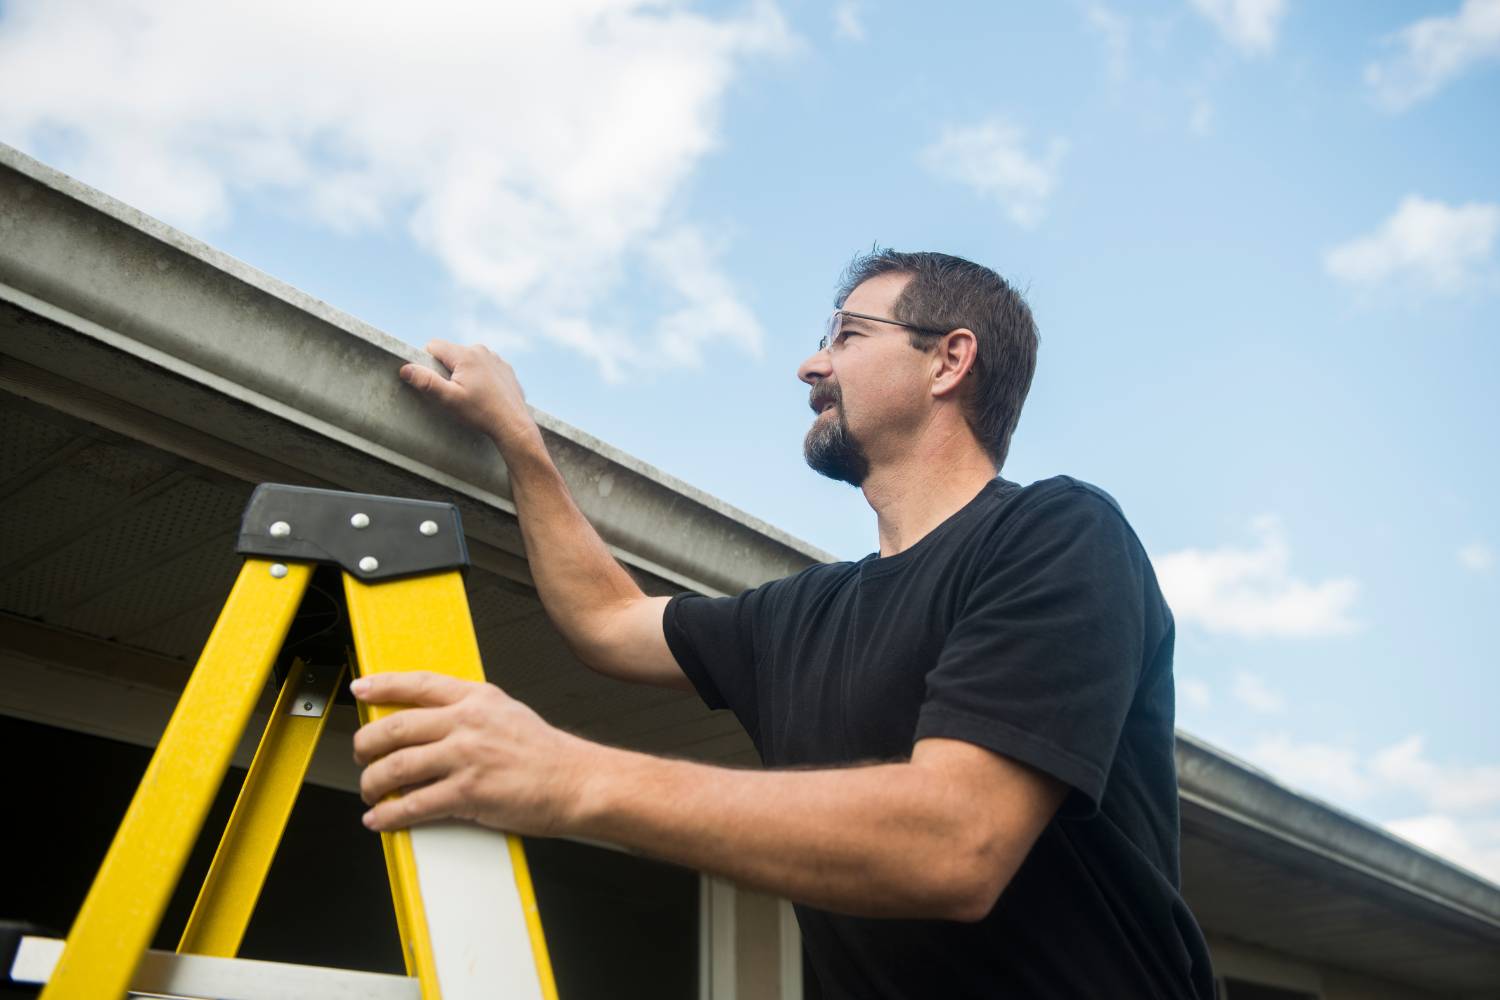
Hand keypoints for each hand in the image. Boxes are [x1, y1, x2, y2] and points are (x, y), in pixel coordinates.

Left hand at [351, 671, 594, 834]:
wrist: (577, 781)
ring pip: (396, 767)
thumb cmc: (546, 753)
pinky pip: (413, 804)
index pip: (418, 684)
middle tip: (361, 756)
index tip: (360, 688)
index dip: (383, 685)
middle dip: (365, 745)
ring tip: (370, 792)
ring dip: (372, 784)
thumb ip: (470, 711)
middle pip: (395, 728)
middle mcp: (468, 722)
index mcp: (477, 698)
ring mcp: (467, 757)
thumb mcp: (507, 713)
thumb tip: (430, 722)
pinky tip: (380, 819)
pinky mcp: (468, 793)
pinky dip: (389, 815)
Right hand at [399, 340, 535, 450]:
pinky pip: (484, 367)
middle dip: (447, 369)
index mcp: (465, 354)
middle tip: (455, 393)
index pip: (433, 346)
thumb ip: (426, 382)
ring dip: (464, 373)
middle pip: (451, 353)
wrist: (513, 424)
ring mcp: (495, 358)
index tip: (436, 382)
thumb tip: (405, 368)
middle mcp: (481, 350)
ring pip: (468, 360)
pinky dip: (480, 377)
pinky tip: (485, 395)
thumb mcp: (449, 399)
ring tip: (471, 396)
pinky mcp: (505, 368)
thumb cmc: (480, 412)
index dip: (428, 362)